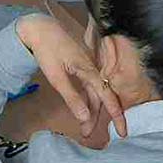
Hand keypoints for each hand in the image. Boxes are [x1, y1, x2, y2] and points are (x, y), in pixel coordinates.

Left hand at [16, 14, 126, 137]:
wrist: (40, 28)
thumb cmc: (47, 50)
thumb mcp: (57, 76)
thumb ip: (72, 97)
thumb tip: (85, 118)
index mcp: (89, 71)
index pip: (107, 97)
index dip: (116, 115)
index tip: (122, 132)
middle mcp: (92, 69)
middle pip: (100, 97)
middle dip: (96, 118)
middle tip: (87, 135)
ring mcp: (87, 66)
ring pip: (94, 92)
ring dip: (90, 109)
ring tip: (83, 127)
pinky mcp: (81, 65)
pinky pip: (89, 85)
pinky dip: (88, 98)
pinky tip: (83, 107)